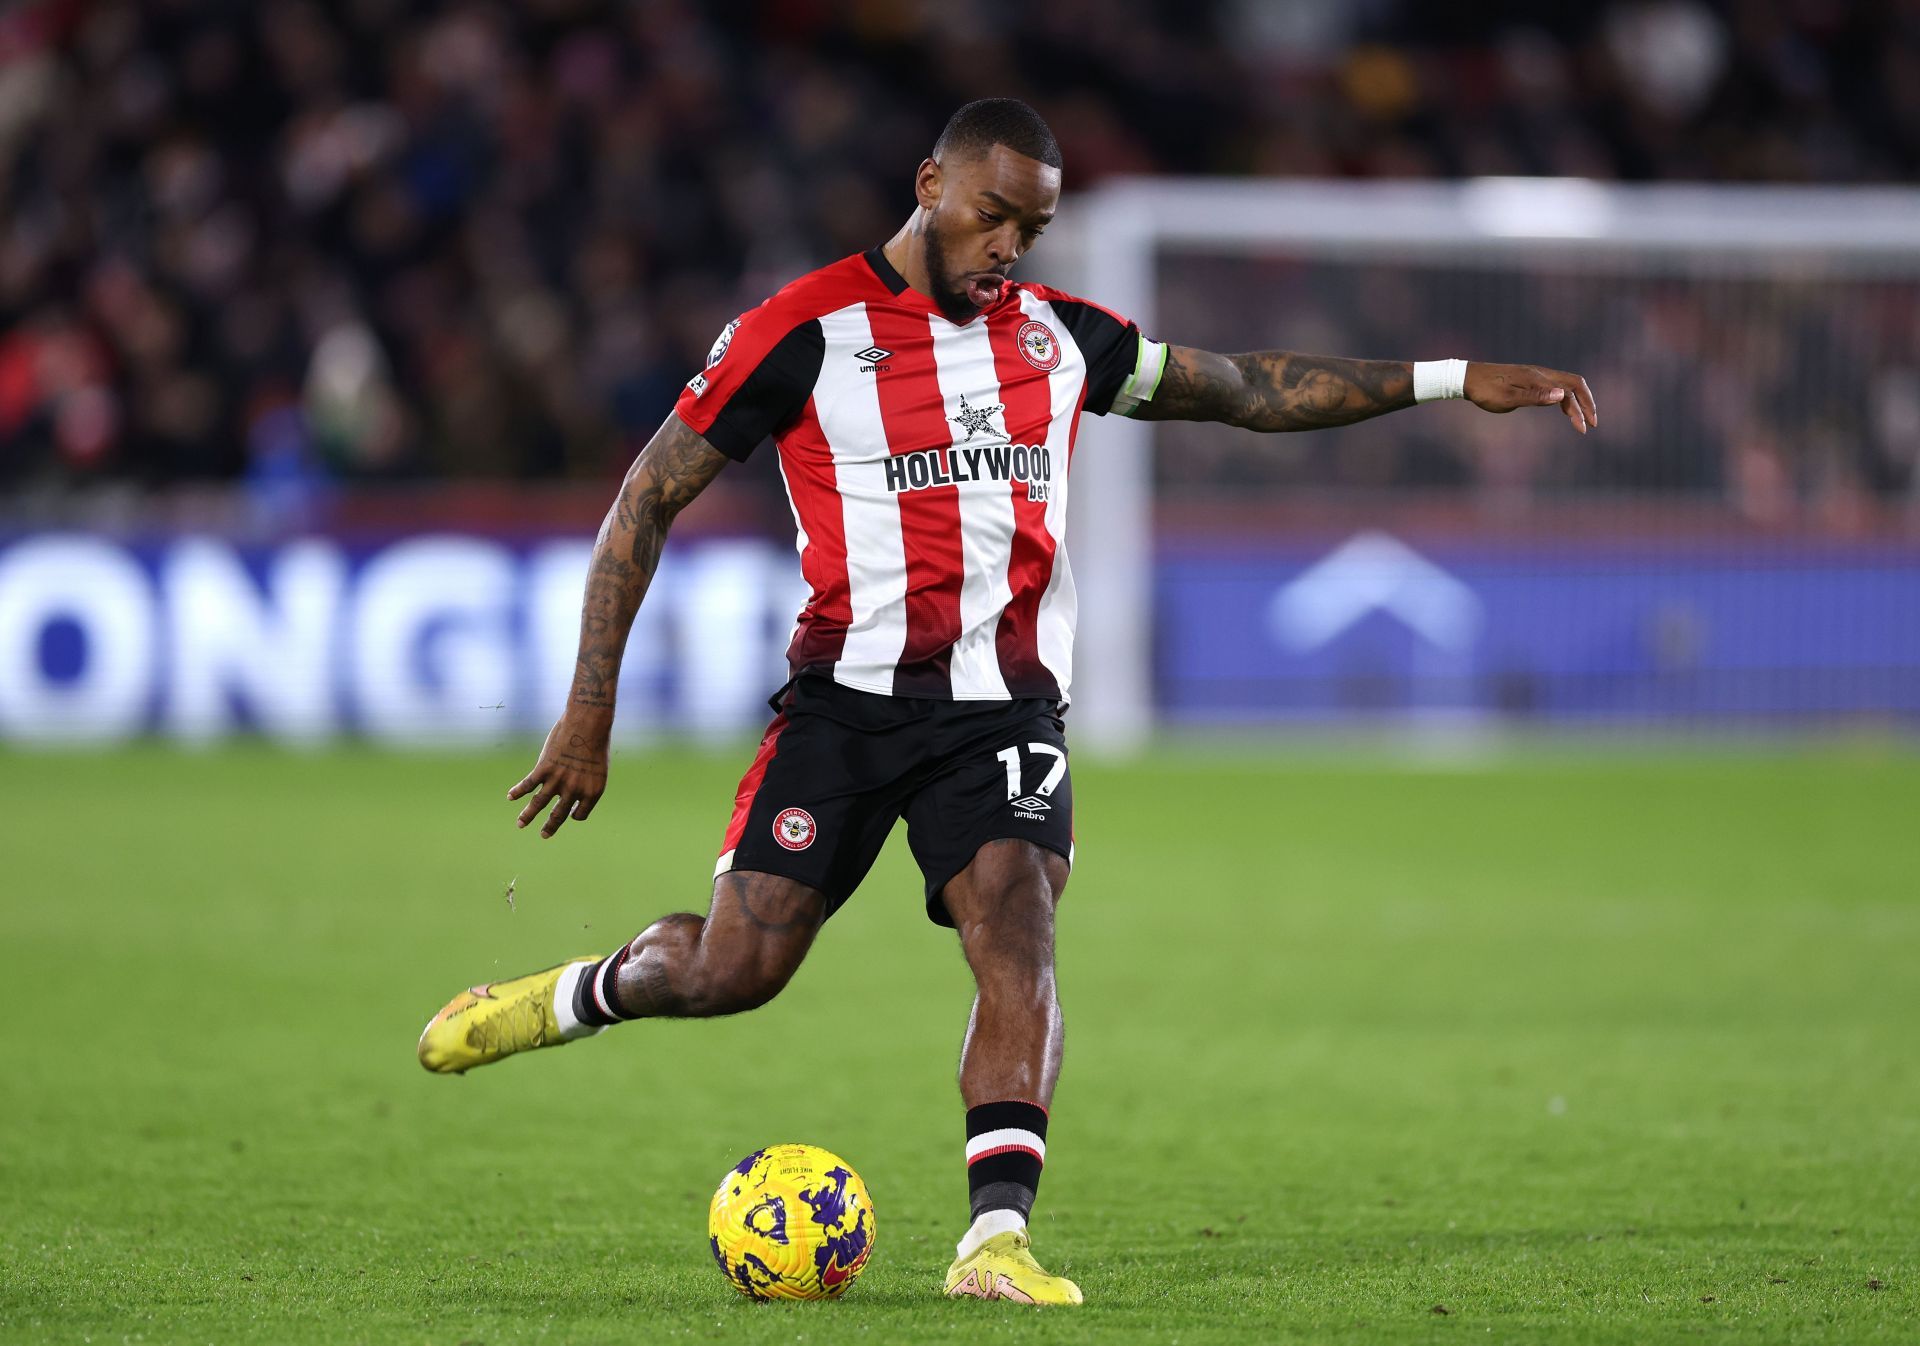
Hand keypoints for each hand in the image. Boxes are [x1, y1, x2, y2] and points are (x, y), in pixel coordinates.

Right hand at [508, 711, 609, 838]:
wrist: (588, 724)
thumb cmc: (596, 742)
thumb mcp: (598, 767)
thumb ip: (586, 781)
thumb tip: (574, 791)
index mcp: (592, 792)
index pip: (580, 814)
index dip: (574, 815)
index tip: (569, 813)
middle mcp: (574, 790)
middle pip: (558, 815)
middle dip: (550, 827)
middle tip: (544, 835)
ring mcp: (558, 780)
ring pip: (538, 804)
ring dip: (528, 816)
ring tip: (520, 825)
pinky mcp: (544, 769)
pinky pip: (528, 785)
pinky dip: (518, 791)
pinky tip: (510, 796)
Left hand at [1465, 363, 1598, 433]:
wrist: (1467, 378)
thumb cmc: (1485, 391)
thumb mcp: (1508, 399)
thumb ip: (1535, 397)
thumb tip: (1562, 396)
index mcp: (1538, 377)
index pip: (1571, 389)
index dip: (1583, 407)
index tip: (1586, 427)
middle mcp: (1540, 373)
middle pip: (1574, 384)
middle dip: (1586, 403)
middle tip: (1592, 424)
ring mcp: (1535, 375)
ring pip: (1564, 385)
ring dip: (1575, 402)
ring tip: (1579, 421)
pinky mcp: (1529, 379)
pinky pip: (1553, 386)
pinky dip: (1563, 398)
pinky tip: (1562, 409)